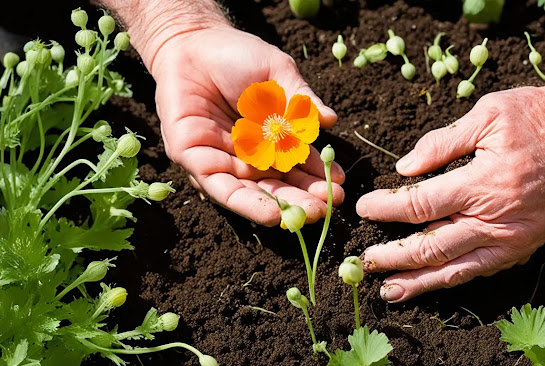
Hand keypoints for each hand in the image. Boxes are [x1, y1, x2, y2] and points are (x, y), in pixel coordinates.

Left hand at [144, 24, 344, 225]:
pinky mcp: (192, 157)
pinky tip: (271, 214)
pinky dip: (245, 202)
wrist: (193, 40)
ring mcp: (219, 159)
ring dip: (280, 207)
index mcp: (266, 141)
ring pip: (250, 193)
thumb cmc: (237, 56)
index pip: (294, 165)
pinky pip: (219, 187)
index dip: (316, 176)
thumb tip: (331, 119)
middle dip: (302, 200)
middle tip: (326, 208)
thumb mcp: (277, 74)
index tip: (339, 186)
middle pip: (275, 186)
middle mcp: (245, 157)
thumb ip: (300, 99)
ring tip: (308, 215)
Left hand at [356, 84, 544, 301]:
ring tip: (390, 290)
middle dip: (393, 256)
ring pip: (456, 268)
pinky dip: (454, 278)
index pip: (419, 205)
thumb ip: (441, 142)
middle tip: (364, 261)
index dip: (386, 209)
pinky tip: (433, 282)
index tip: (363, 208)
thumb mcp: (489, 114)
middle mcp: (496, 220)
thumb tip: (404, 168)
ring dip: (419, 281)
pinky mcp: (524, 246)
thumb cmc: (544, 117)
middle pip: (431, 246)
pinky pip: (482, 269)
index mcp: (483, 183)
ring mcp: (512, 239)